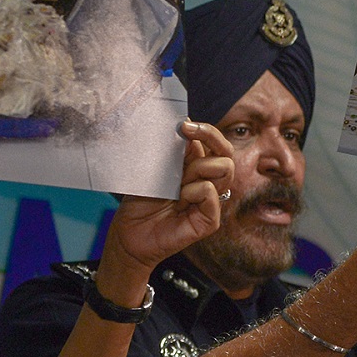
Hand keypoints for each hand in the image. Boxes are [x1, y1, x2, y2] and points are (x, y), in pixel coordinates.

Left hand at [98, 121, 233, 288]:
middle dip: (208, 140)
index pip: (217, 144)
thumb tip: (185, 123)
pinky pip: (210, 192)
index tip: (185, 126)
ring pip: (224, 169)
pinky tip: (179, 201)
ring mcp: (211, 201)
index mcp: (197, 168)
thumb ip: (173, 150)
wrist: (129, 233)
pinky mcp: (210, 219)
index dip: (207, 131)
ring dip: (198, 168)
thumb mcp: (155, 168)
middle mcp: (208, 182)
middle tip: (183, 139)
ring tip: (177, 183)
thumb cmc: (140, 202)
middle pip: (227, 153)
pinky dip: (193, 191)